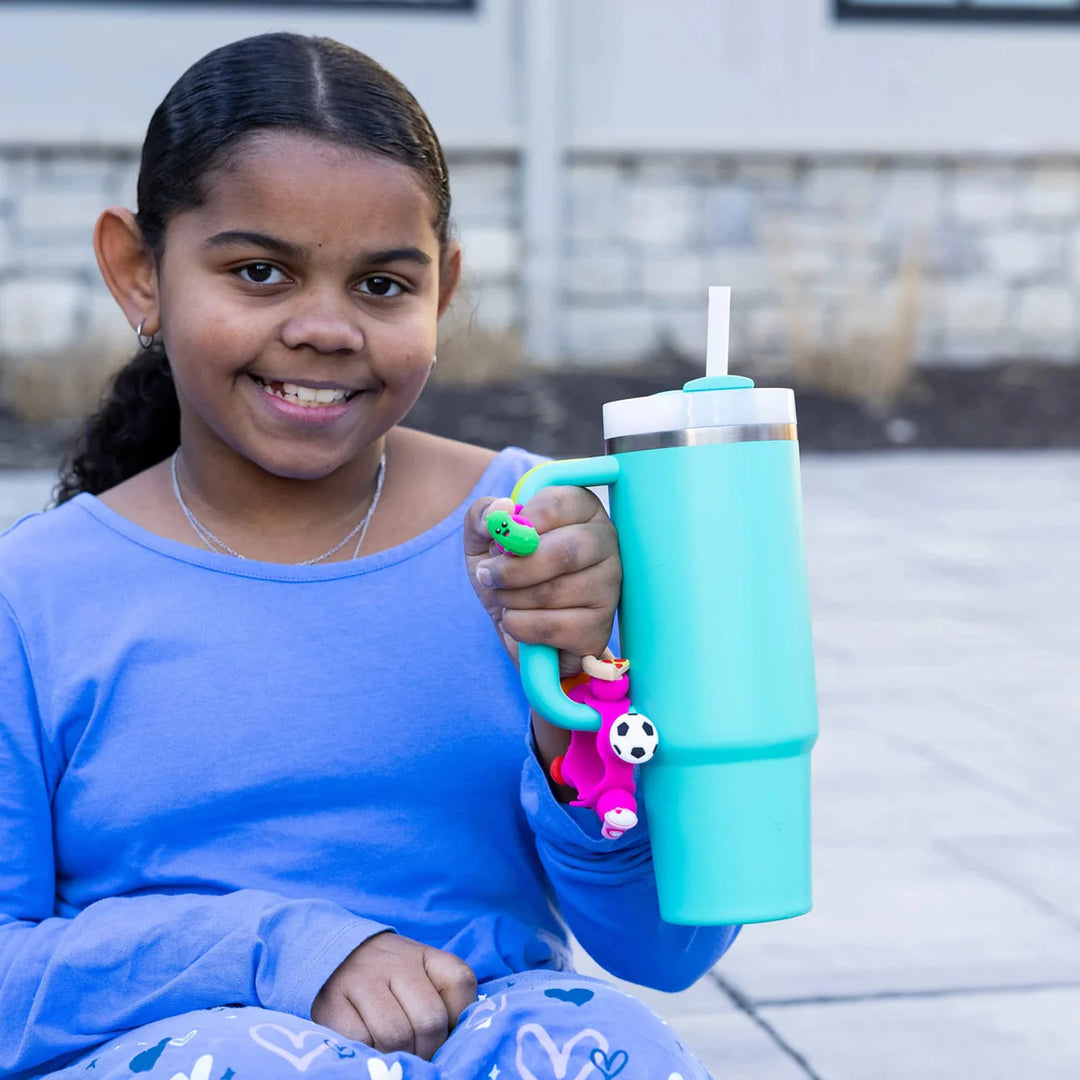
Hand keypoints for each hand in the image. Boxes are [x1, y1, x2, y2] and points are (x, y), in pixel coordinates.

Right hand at [311, 932, 476, 1059]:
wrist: (336, 956)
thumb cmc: (389, 977)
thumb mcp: (422, 975)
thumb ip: (443, 1000)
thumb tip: (454, 1045)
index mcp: (426, 956)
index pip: (460, 982)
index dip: (458, 1017)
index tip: (445, 1030)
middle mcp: (396, 962)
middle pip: (430, 1020)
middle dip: (428, 1048)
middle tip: (418, 1053)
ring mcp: (363, 980)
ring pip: (396, 1035)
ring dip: (399, 1055)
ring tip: (395, 1052)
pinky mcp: (333, 1004)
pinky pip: (361, 1041)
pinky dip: (369, 1051)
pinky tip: (369, 1044)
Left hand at [464, 486, 620, 674]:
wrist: (516, 626)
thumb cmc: (506, 573)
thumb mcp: (483, 539)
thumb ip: (483, 514)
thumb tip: (501, 508)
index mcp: (581, 509)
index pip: (557, 505)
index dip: (520, 525)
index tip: (500, 541)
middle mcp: (605, 542)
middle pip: (564, 551)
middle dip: (514, 568)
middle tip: (488, 575)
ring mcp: (609, 585)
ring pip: (556, 591)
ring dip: (512, 598)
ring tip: (504, 598)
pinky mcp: (600, 625)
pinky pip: (554, 626)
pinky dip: (521, 626)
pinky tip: (518, 621)